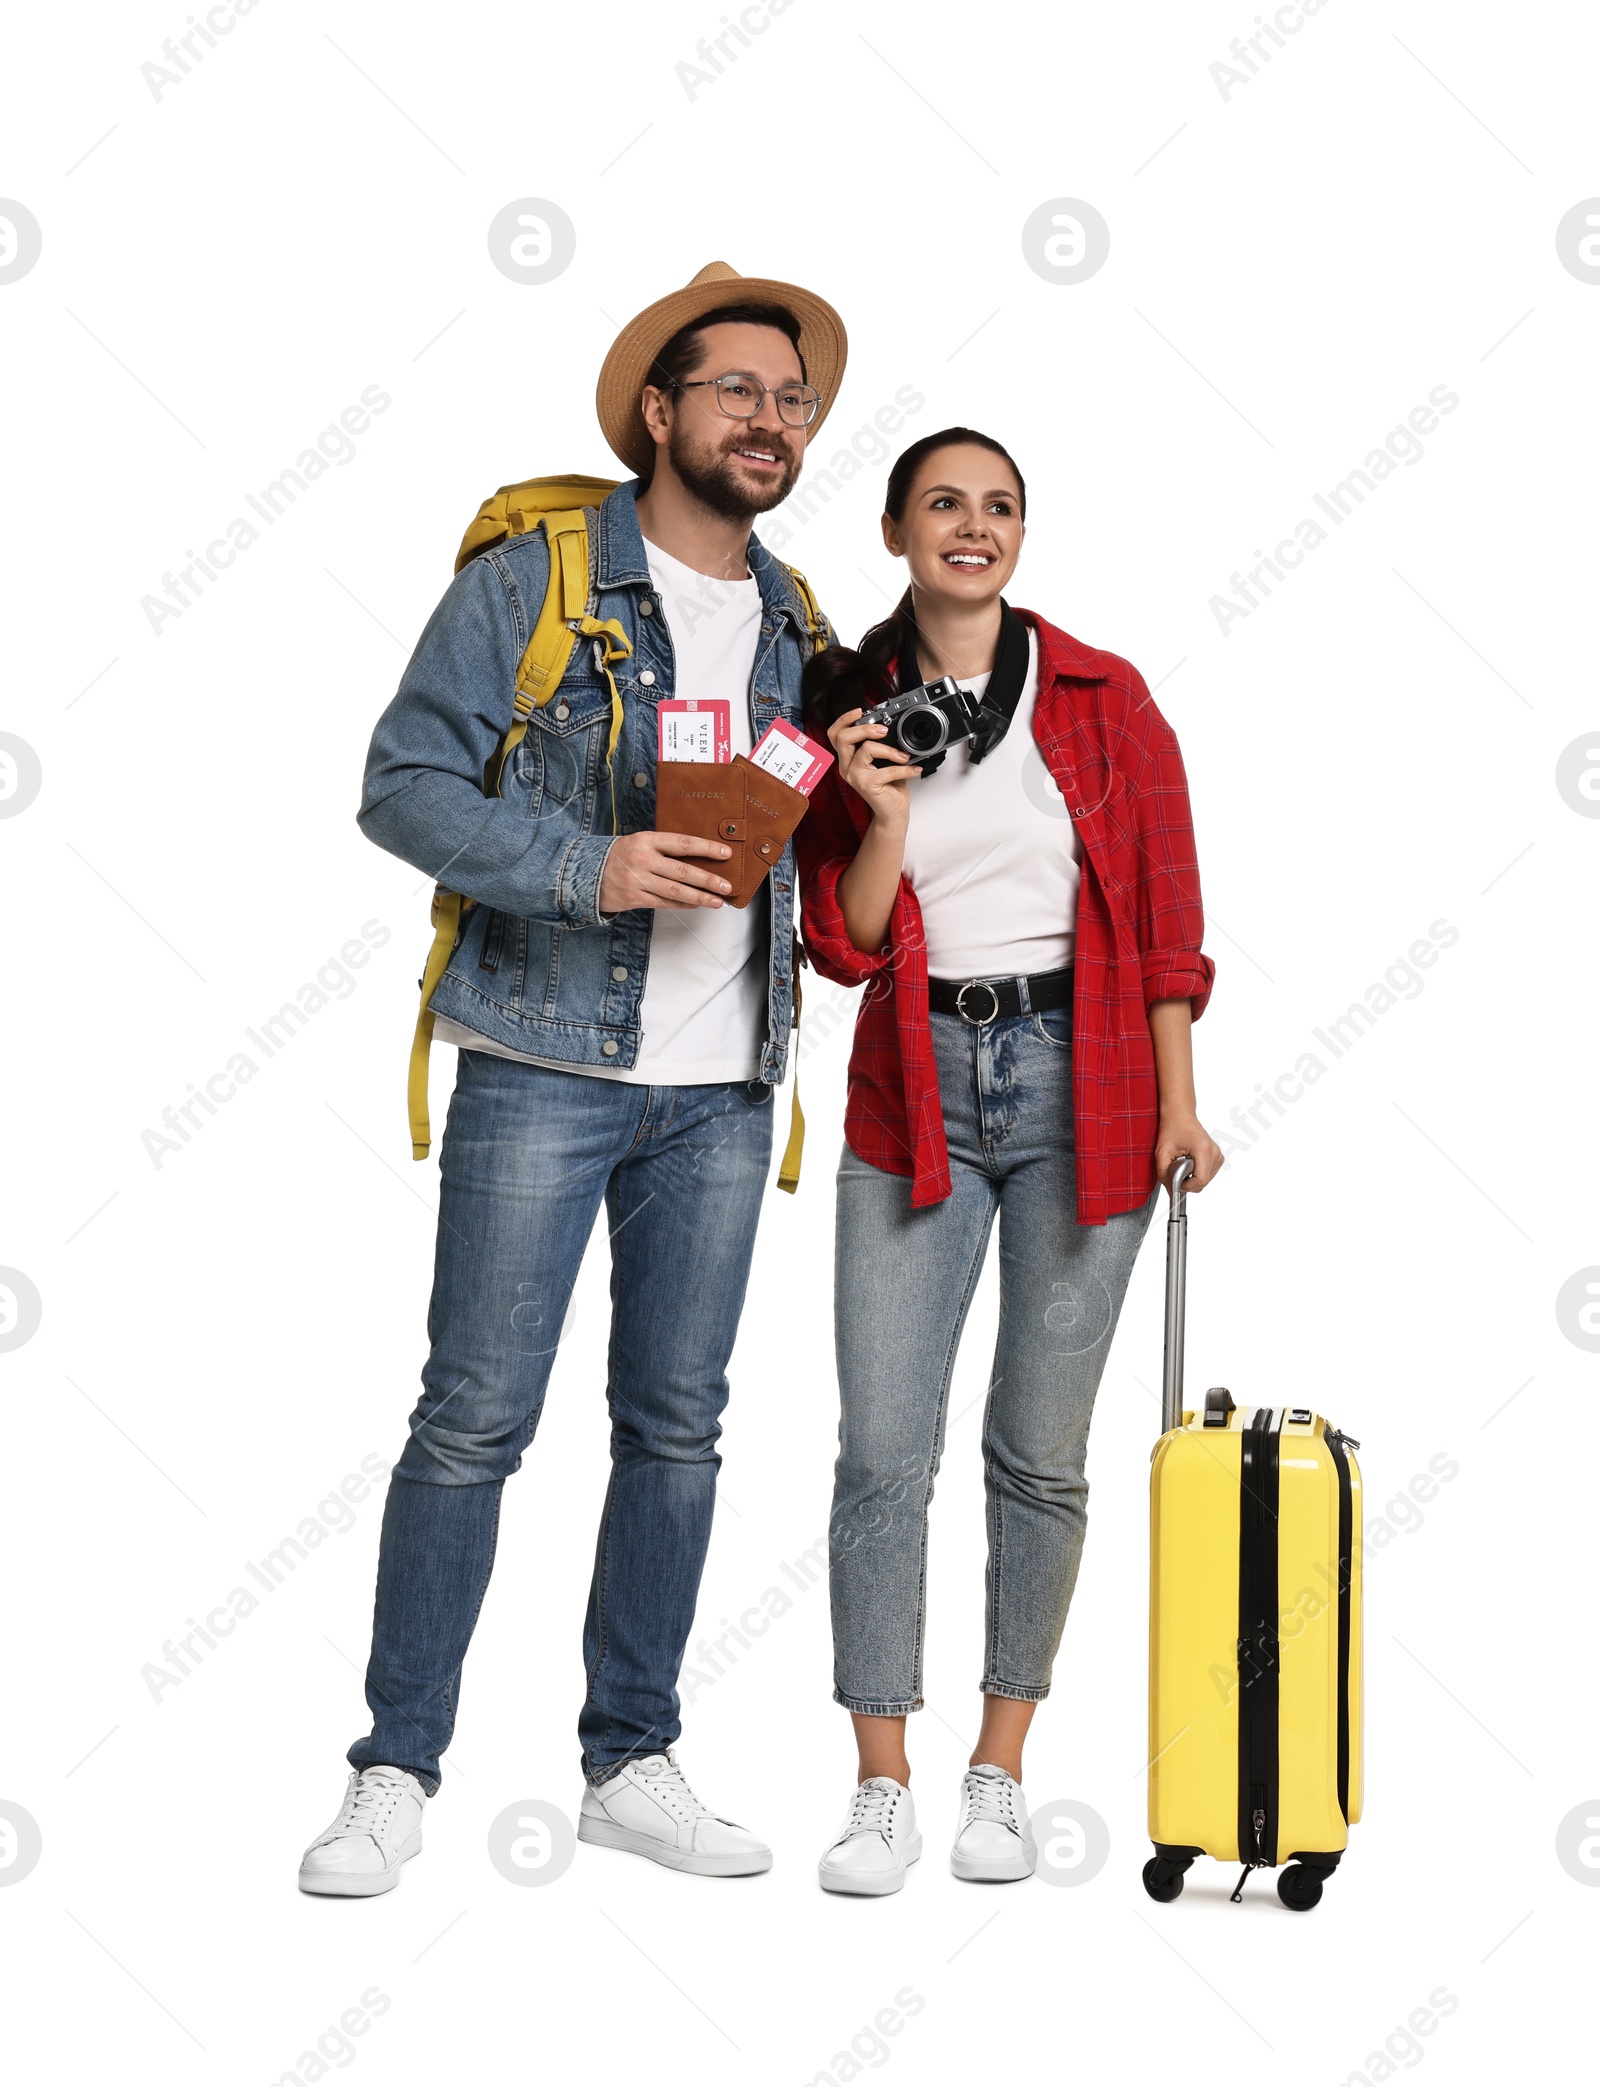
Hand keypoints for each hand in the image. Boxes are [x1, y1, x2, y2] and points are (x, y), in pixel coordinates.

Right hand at [599, 831, 733, 912]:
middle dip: (708, 880)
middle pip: (682, 871)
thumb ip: (664, 848)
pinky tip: (695, 904)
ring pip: (675, 891)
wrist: (585, 872)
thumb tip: (698, 858)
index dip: (706, 848)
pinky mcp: (634, 898)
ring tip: (717, 901)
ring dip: (699, 897)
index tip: (725, 853)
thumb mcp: (639, 842)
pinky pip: (664, 903)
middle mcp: (642, 859)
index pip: (682, 843)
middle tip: (727, 886)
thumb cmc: (619, 856)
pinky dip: (682, 905)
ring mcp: (638, 880)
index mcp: (646, 840)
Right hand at [826, 708, 919, 825]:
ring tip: (904, 756)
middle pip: (844, 737)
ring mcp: (855, 776)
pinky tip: (914, 769)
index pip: (835, 734)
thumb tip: (891, 727)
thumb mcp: (882, 761)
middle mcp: (846, 767)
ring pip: (867, 749)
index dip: (844, 720)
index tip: (860, 711)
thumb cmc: (888, 786)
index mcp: (847, 759)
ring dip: (890, 750)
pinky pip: (887, 770)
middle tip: (884, 730)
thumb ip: (879, 745)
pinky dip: (905, 769)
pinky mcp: (867, 785)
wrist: (892, 813)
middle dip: (866, 728)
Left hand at [1155, 1112, 1223, 1193]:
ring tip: (1183, 1163)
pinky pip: (1208, 1174)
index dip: (1187, 1186)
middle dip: (1188, 1182)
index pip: (1201, 1180)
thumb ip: (1164, 1174)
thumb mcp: (1162, 1152)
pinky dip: (1197, 1173)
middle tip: (1176, 1169)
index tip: (1176, 1182)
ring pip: (1206, 1180)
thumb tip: (1170, 1190)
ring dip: (1192, 1177)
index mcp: (1204, 1149)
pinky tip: (1189, 1162)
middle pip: (1204, 1182)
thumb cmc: (1172, 1128)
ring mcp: (1218, 1155)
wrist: (1180, 1115)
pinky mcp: (1217, 1157)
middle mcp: (1215, 1152)